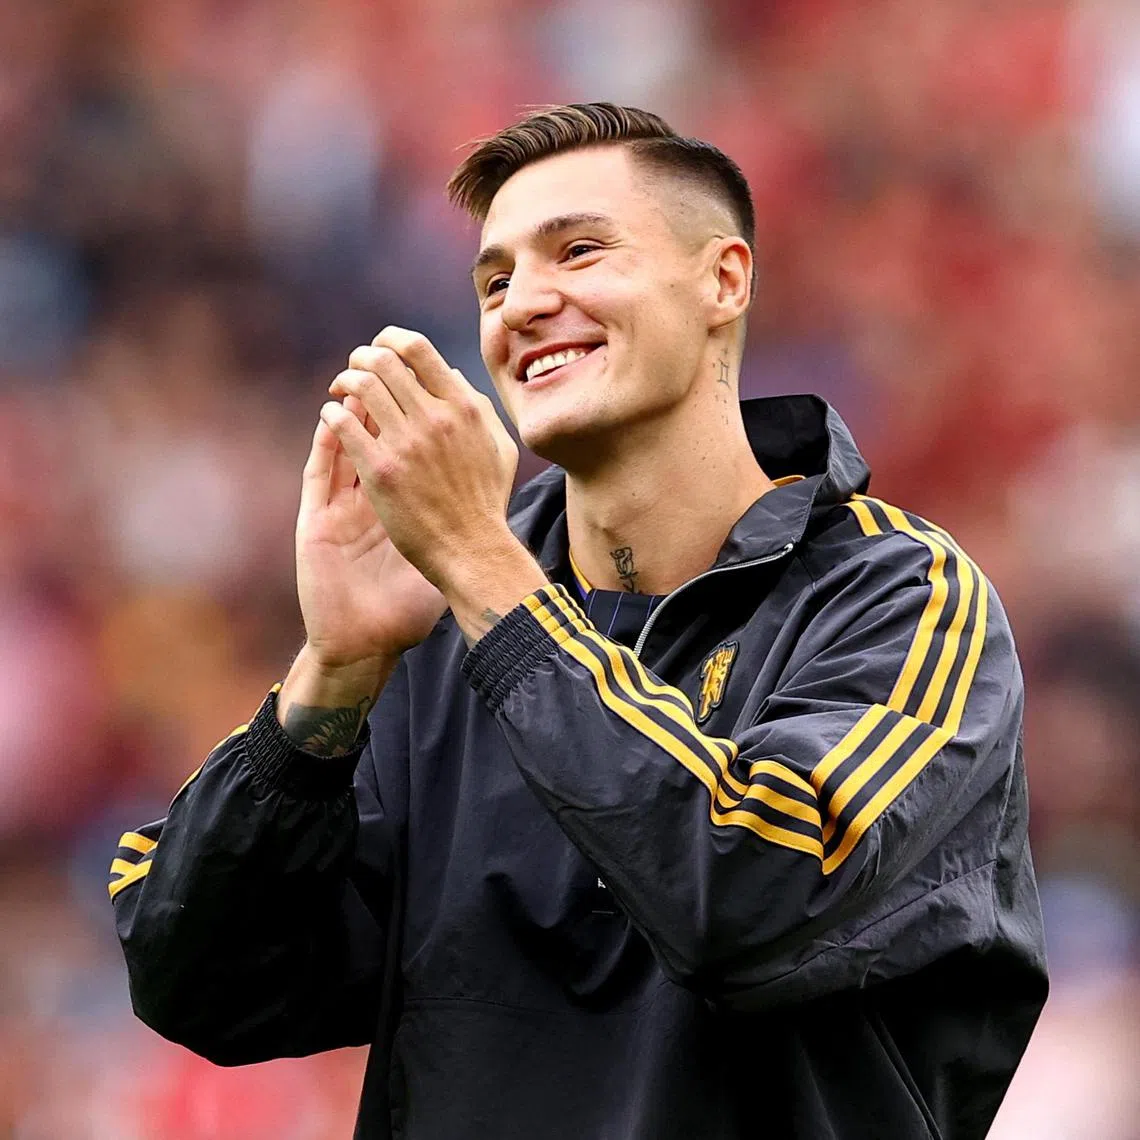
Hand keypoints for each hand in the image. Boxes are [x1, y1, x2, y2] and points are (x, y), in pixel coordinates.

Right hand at [295, 392, 446, 668]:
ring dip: (352, 411)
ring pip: (342, 445)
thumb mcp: (439, 559)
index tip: (435, 391)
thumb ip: (458, 527)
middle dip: (380, 399)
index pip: (403, 447)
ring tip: (365, 381)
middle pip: (371, 436)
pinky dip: (328, 443)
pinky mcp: (315, 523)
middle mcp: (363, 501)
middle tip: (395, 371)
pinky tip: (335, 418)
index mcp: (392, 504)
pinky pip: (320, 472)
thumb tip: (492, 486)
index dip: (416, 416)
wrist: (367, 641)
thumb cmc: (407, 606)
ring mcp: (337, 510)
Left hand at [322, 327, 521, 592]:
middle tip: (353, 371)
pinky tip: (331, 419)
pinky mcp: (381, 470)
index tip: (380, 348)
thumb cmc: (486, 502)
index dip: (390, 339)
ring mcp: (406, 443)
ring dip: (343, 382)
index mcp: (462, 407)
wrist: (472, 550)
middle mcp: (434, 417)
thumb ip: (478, 407)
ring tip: (339, 393)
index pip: (417, 348)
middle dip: (360, 358)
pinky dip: (332, 414)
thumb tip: (450, 375)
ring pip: (360, 386)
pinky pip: (343, 424)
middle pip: (382, 360)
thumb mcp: (499, 447)